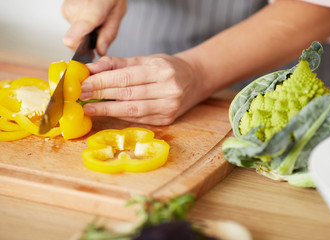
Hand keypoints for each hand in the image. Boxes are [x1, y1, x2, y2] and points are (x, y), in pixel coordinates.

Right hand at [61, 0, 126, 55]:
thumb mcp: (117, 14)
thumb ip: (108, 34)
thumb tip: (100, 51)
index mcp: (90, 12)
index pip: (76, 32)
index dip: (77, 45)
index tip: (80, 52)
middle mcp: (73, 11)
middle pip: (77, 40)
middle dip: (89, 42)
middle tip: (101, 31)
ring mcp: (66, 10)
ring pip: (75, 34)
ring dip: (86, 34)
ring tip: (97, 20)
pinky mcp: (64, 10)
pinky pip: (73, 27)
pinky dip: (82, 27)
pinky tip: (90, 17)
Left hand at [79, 54, 206, 124]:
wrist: (194, 79)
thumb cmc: (168, 68)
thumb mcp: (145, 59)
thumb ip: (118, 64)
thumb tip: (91, 69)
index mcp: (162, 70)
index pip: (126, 78)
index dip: (103, 82)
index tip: (85, 84)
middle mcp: (168, 90)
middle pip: (127, 94)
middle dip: (101, 95)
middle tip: (82, 96)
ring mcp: (169, 107)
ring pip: (132, 110)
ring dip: (108, 110)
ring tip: (90, 108)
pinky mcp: (167, 119)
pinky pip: (139, 118)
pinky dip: (121, 115)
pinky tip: (107, 112)